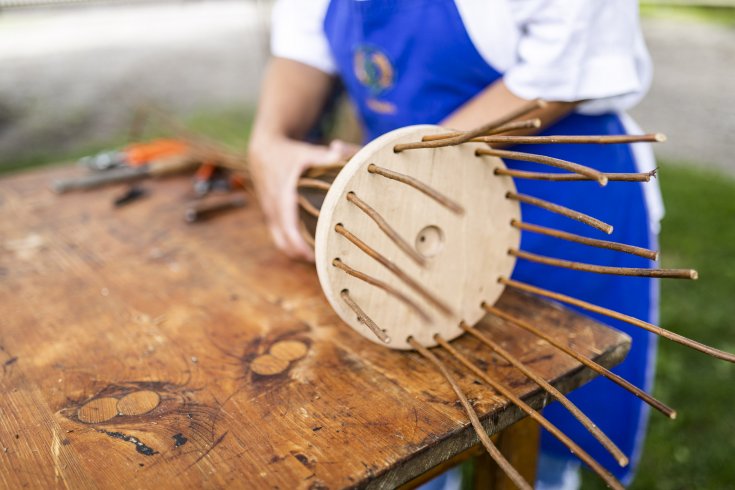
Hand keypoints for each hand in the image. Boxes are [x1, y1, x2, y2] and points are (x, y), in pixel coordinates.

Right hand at [249, 136, 356, 260]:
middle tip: (321, 263)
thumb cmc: (288, 153)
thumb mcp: (305, 152)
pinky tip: (306, 250)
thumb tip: (340, 152)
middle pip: (282, 240)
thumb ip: (324, 156)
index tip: (312, 257)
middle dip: (299, 254)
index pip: (288, 226)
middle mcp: (272, 207)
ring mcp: (269, 212)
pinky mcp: (269, 215)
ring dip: (294, 253)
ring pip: (278, 241)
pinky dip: (289, 245)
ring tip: (315, 260)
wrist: (262, 151)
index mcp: (281, 195)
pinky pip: (277, 236)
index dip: (298, 244)